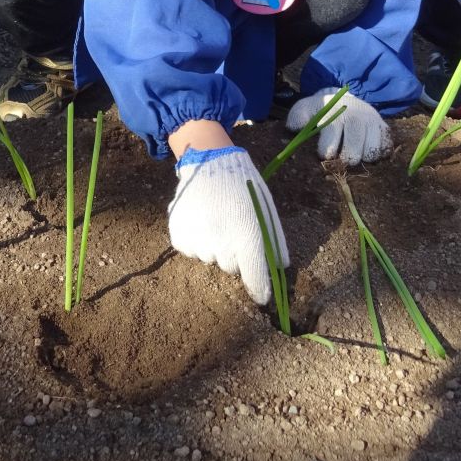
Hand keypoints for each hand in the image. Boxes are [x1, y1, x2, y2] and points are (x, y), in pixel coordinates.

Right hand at [167, 146, 286, 304]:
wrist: (209, 163)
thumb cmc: (243, 186)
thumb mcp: (265, 208)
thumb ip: (274, 239)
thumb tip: (281, 267)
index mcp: (248, 237)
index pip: (255, 277)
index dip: (260, 289)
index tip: (262, 297)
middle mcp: (222, 245)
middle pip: (231, 267)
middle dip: (235, 254)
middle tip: (233, 228)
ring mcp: (198, 242)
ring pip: (210, 258)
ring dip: (215, 245)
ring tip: (216, 218)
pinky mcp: (179, 238)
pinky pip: (191, 250)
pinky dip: (196, 240)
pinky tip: (201, 218)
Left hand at [286, 88, 391, 164]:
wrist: (343, 99)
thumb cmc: (322, 110)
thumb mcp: (306, 108)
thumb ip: (298, 117)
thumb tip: (295, 127)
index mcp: (336, 115)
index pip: (330, 149)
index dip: (325, 154)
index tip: (323, 152)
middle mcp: (357, 118)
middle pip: (353, 156)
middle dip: (344, 160)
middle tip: (340, 155)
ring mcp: (373, 123)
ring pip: (371, 155)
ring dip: (361, 158)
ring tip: (353, 152)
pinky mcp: (384, 128)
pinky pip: (385, 150)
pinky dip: (377, 155)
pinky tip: (367, 149)